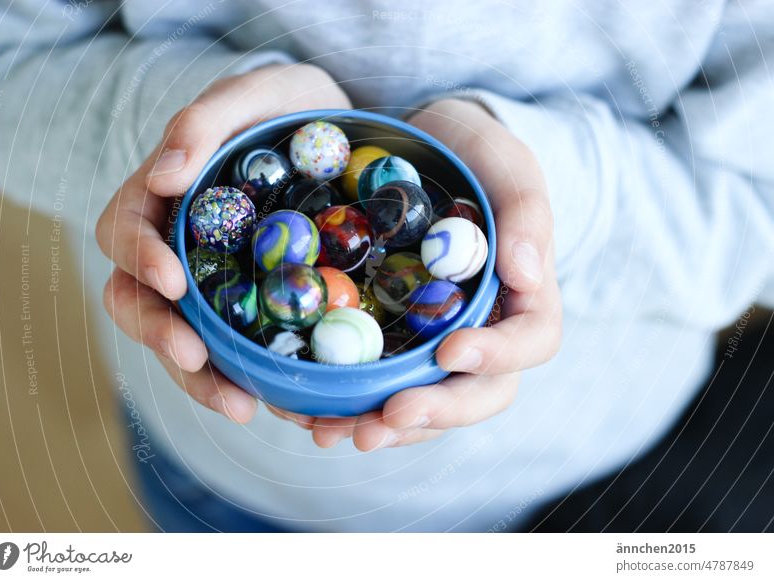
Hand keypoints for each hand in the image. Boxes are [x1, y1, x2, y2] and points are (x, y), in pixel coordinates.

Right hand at [96, 64, 350, 422]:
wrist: (338, 136)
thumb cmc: (289, 108)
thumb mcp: (258, 95)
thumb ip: (206, 120)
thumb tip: (165, 175)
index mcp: (161, 196)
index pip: (123, 231)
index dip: (138, 259)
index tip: (172, 280)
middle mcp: (176, 245)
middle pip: (138, 299)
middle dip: (159, 334)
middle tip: (194, 357)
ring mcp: (211, 280)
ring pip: (183, 336)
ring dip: (201, 376)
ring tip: (240, 406)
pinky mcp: (250, 304)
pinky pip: (235, 347)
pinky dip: (248, 376)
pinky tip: (276, 397)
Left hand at [280, 98, 561, 449]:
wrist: (422, 149)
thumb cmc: (472, 153)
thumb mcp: (504, 162)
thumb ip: (525, 209)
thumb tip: (527, 274)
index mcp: (523, 295)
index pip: (531, 340)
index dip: (496, 356)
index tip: (450, 350)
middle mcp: (485, 329)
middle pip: (476, 393)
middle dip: (432, 413)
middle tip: (383, 419)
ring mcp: (436, 340)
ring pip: (424, 402)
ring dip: (382, 425)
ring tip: (330, 431)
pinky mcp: (392, 340)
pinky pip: (378, 384)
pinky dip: (345, 402)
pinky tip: (304, 408)